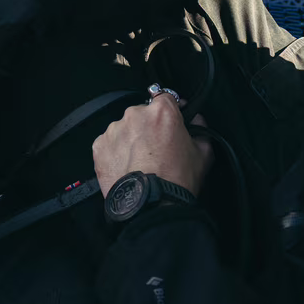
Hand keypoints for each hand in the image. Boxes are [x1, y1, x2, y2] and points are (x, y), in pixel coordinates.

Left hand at [92, 95, 213, 194]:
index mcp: (162, 111)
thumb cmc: (177, 180)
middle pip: (143, 114)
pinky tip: (127, 167)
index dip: (170, 110)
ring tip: (140, 162)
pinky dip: (116, 152)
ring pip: (124, 128)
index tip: (171, 121)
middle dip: (149, 127)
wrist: (150, 205)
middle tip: (156, 149)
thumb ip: (200, 128)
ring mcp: (114, 129)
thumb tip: (196, 120)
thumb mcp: (203, 153)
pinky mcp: (99, 146)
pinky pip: (109, 144)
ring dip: (131, 140)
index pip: (166, 97)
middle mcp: (135, 115)